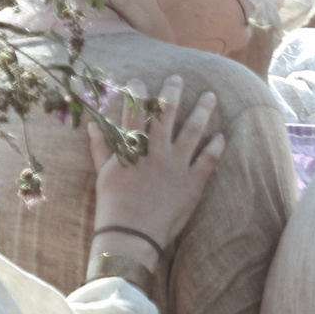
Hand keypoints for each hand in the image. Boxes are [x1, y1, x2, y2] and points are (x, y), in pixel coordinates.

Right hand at [87, 76, 223, 260]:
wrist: (130, 235)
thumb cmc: (113, 204)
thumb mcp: (103, 173)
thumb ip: (101, 146)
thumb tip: (93, 124)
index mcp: (132, 148)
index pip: (134, 113)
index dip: (137, 94)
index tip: (140, 81)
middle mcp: (156, 152)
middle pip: (166, 115)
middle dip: (172, 93)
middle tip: (177, 78)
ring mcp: (176, 166)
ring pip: (192, 131)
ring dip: (202, 111)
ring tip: (210, 96)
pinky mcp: (192, 183)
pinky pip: (207, 161)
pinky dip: (216, 147)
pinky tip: (221, 136)